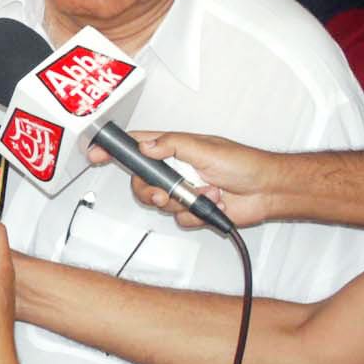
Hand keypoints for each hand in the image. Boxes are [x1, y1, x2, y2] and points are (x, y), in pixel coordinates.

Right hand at [89, 129, 278, 228]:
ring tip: (202, 195)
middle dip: (151, 191)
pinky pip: (180, 218)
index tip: (96, 154)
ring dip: (180, 202)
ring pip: (160, 203)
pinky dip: (196, 213)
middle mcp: (177, 169)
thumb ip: (173, 145)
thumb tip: (147, 146)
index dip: (115, 150)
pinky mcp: (194, 209)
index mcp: (175, 148)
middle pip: (143, 182)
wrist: (268, 191)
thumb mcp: (206, 148)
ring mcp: (184, 190)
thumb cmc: (245, 163)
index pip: (138, 146)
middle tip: (165, 193)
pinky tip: (213, 202)